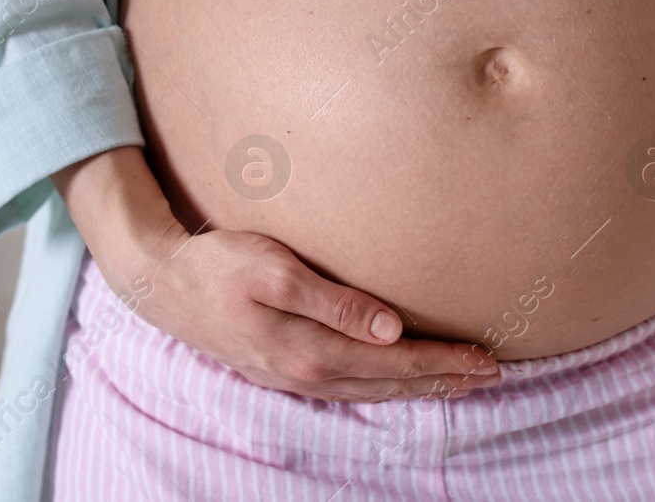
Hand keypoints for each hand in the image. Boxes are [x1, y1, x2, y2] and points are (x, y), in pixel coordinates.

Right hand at [151, 228, 501, 401]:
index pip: (395, 364)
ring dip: (419, 388)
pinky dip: (384, 387)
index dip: (444, 363)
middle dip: (443, 380)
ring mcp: (292, 377)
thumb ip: (334, 302)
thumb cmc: (218, 264)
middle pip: (390, 384)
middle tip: (493, 375)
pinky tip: (397, 382)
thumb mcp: (274, 270)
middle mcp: (306, 374)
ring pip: (372, 390)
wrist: (161, 283)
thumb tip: (390, 331)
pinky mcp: (281, 368)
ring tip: (460, 382)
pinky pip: (348, 387)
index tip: (487, 359)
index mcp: (309, 351)